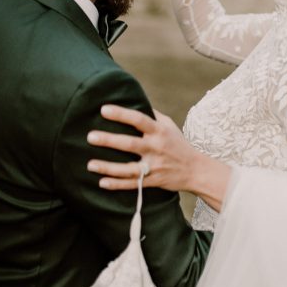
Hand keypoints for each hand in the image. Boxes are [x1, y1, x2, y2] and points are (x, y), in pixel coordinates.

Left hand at [87, 105, 229, 209]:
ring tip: (90, 164)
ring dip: (108, 167)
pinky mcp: (153, 181)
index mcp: (159, 131)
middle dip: (109, 140)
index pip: (139, 120)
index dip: (121, 114)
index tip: (104, 109)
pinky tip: (102, 182)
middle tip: (90, 136)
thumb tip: (134, 102)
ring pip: (128, 168)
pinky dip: (117, 184)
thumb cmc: (178, 144)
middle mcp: (156, 148)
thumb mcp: (169, 126)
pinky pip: (132, 184)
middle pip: (130, 144)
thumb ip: (152, 115)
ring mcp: (154, 166)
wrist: (195, 170)